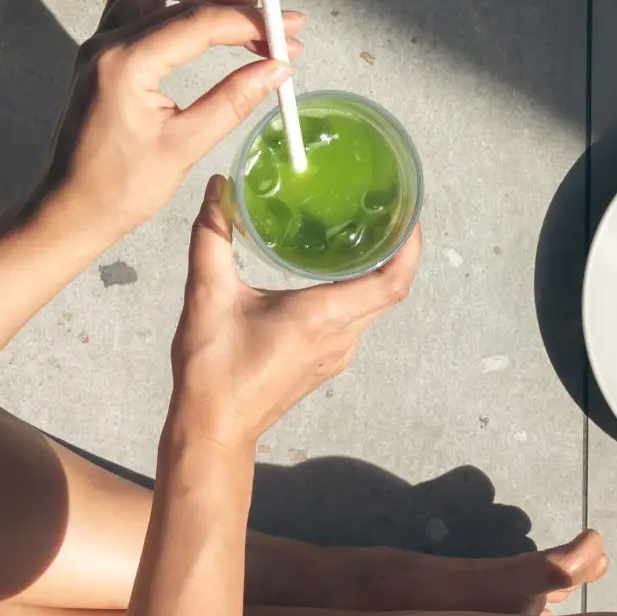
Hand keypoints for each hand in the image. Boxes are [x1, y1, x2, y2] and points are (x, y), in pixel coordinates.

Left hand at [33, 0, 299, 243]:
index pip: (199, 23)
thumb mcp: (185, 146)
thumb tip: (277, 67)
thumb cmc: (122, 188)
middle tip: (272, 19)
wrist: (70, 208)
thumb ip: (232, 100)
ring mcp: (98, 44)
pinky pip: (131, 2)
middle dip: (230, 2)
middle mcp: (107, 42)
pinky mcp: (98, 53)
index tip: (292, 29)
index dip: (250, 22)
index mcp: (126, 64)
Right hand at [167, 175, 420, 448]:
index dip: (409, 246)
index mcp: (322, 317)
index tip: (408, 212)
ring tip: (360, 229)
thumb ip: (212, 237)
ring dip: (376, 270)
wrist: (213, 428)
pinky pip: (356, 319)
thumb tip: (218, 187)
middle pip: (389, 289)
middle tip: (383, 207)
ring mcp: (337, 354)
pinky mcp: (326, 362)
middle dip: (395, 248)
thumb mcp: (207, 296)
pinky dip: (356, 290)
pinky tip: (331, 268)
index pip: (392, 281)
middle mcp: (340, 337)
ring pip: (373, 305)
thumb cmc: (213, 370)